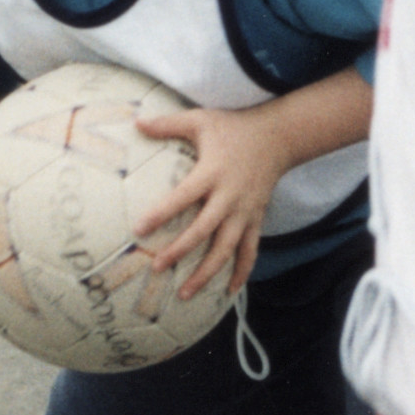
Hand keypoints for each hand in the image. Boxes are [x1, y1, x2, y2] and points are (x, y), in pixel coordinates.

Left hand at [134, 105, 288, 297]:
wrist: (278, 137)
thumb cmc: (234, 128)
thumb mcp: (200, 120)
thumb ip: (168, 124)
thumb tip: (136, 122)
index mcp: (212, 173)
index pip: (183, 196)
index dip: (162, 213)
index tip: (139, 229)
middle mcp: (229, 197)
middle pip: (204, 231)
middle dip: (180, 251)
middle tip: (157, 267)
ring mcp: (245, 212)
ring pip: (226, 249)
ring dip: (206, 273)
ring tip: (185, 294)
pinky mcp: (257, 219)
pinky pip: (250, 250)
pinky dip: (242, 272)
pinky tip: (229, 291)